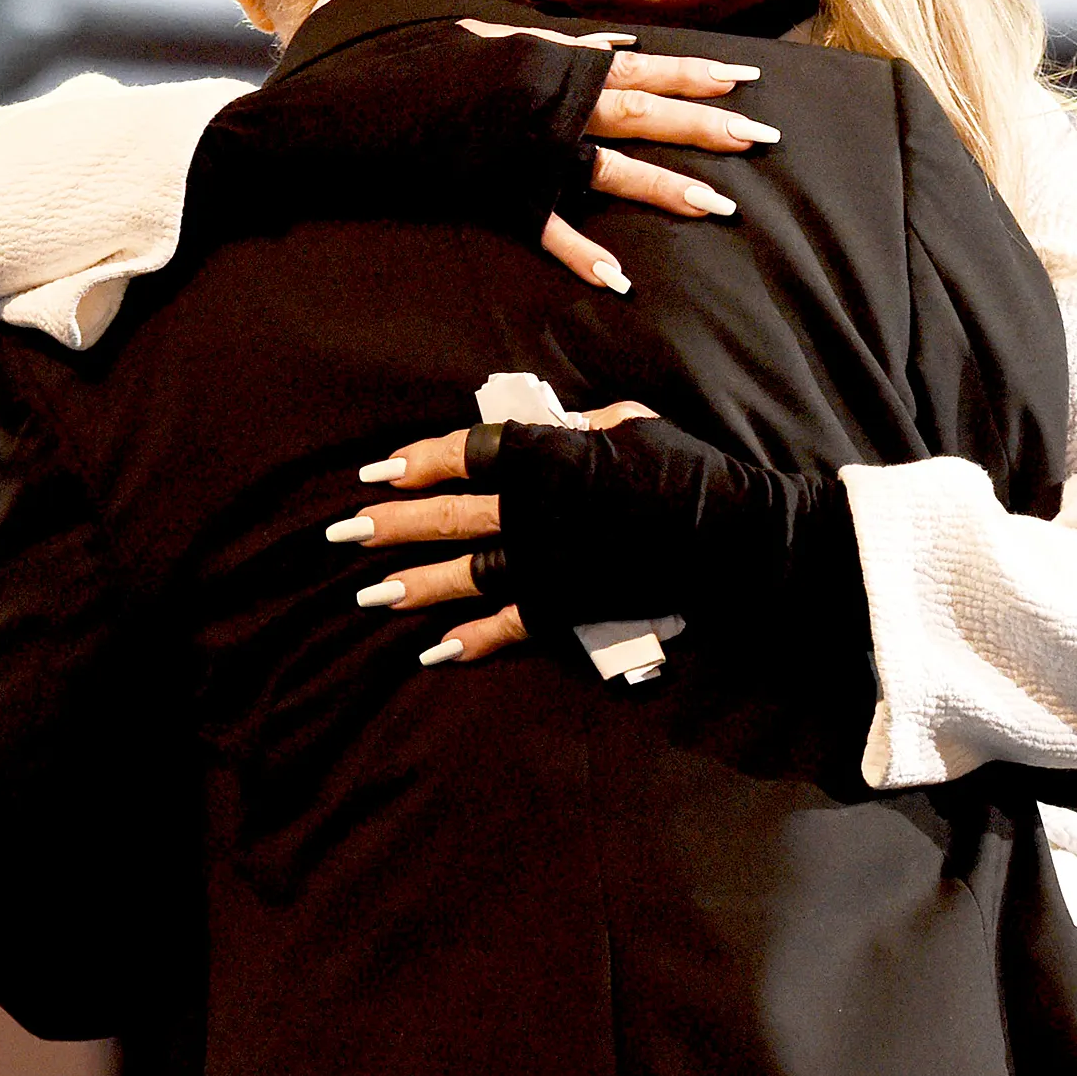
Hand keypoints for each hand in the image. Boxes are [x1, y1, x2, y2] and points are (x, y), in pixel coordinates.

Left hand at [339, 408, 867, 665]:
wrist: (733, 536)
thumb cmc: (687, 468)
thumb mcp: (632, 423)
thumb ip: (581, 427)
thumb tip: (551, 425)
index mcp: (547, 453)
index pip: (466, 452)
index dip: (418, 460)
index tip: (378, 469)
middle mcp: (534, 508)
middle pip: (448, 513)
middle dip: (391, 523)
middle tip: (343, 533)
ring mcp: (548, 561)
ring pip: (465, 571)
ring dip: (414, 583)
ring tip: (369, 593)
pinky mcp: (569, 605)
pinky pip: (512, 625)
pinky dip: (474, 640)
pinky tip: (435, 651)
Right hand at [455, 20, 779, 292]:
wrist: (388, 102)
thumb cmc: (449, 65)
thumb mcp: (508, 39)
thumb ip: (565, 46)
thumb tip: (614, 44)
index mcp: (562, 69)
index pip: (643, 68)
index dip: (694, 73)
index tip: (744, 78)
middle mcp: (561, 109)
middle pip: (645, 115)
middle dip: (705, 125)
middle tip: (759, 137)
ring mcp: (539, 154)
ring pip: (613, 171)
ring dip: (666, 187)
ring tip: (717, 205)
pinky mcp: (511, 194)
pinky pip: (551, 229)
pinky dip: (583, 255)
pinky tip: (619, 279)